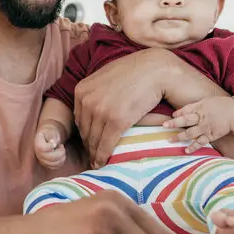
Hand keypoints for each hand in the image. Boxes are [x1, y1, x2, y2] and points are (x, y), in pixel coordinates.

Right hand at [34, 124, 66, 169]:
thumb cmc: (50, 133)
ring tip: (61, 150)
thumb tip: (54, 144)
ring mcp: (42, 161)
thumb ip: (52, 136)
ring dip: (62, 157)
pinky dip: (61, 162)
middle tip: (61, 146)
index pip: (43, 149)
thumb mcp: (51, 132)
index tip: (55, 143)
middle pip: (50, 158)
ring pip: (54, 164)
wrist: (48, 137)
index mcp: (37, 145)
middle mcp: (38, 154)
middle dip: (60, 152)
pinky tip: (61, 156)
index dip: (51, 147)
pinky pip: (55, 167)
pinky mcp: (47, 165)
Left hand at [74, 50, 170, 168]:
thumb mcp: (105, 76)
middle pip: (85, 132)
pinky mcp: (116, 121)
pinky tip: (102, 163)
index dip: (84, 134)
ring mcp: (101, 111)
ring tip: (97, 162)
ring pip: (94, 140)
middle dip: (88, 146)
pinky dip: (102, 156)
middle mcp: (88, 101)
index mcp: (82, 90)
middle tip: (92, 157)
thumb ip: (95, 91)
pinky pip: (106, 144)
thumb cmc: (134, 71)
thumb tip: (92, 104)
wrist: (155, 69)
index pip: (79, 120)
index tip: (89, 143)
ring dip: (94, 154)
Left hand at [163, 97, 233, 152]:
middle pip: (185, 120)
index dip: (178, 113)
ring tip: (170, 140)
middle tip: (164, 125)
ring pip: (191, 133)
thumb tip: (177, 112)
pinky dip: (193, 147)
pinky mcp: (211, 135)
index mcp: (201, 106)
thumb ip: (193, 106)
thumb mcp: (207, 101)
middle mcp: (202, 117)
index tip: (170, 116)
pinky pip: (201, 142)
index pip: (186, 110)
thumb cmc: (221, 105)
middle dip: (174, 123)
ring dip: (180, 137)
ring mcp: (206, 127)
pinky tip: (186, 150)